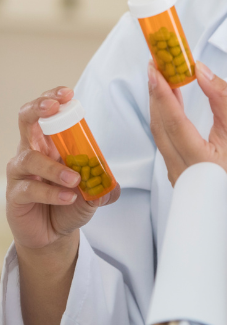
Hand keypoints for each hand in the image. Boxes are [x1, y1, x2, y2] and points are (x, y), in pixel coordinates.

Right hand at [7, 87, 119, 252]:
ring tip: (74, 180)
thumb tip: (113, 186)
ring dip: (53, 167)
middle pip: (26, 120)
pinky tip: (67, 197)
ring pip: (28, 158)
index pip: (47, 112)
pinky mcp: (15, 195)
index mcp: (51, 142)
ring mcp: (21, 173)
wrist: (55, 232)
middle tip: (54, 108)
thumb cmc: (70, 201)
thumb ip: (105, 185)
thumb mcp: (94, 191)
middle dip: (38, 109)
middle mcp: (32, 151)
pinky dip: (50, 192)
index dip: (53, 98)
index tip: (68, 93)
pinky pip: (29, 188)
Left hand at [148, 61, 226, 256]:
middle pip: (161, 127)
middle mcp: (182, 171)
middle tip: (156, 67)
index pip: (174, 122)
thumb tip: (202, 71)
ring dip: (159, 106)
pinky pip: (166, 141)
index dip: (162, 93)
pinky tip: (169, 103)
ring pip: (161, 134)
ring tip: (161, 79)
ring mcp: (178, 175)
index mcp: (199, 161)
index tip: (156, 70)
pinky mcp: (180, 173)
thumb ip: (219, 97)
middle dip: (156, 95)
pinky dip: (166, 119)